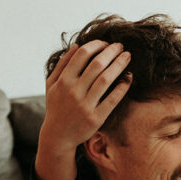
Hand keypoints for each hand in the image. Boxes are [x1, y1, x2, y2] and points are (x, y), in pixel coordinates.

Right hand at [36, 41, 131, 179]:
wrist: (58, 136)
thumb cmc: (56, 107)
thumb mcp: (51, 84)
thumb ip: (62, 64)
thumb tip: (77, 45)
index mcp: (63, 81)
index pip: (82, 54)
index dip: (97, 45)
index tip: (106, 43)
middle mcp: (74, 91)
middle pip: (97, 64)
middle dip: (111, 51)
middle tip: (121, 46)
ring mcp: (85, 105)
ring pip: (106, 79)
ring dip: (119, 65)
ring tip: (127, 56)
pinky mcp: (96, 118)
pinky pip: (113, 99)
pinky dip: (122, 86)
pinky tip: (129, 77)